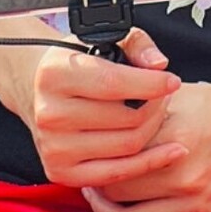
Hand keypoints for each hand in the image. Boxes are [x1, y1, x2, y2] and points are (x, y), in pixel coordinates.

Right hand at [16, 27, 186, 190]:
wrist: (37, 90)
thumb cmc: (77, 61)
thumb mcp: (103, 38)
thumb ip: (138, 44)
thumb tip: (160, 64)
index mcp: (56, 74)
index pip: (113, 83)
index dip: (151, 84)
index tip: (173, 82)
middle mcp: (50, 113)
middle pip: (125, 119)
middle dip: (156, 106)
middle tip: (164, 96)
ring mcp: (53, 147)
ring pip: (126, 146)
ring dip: (153, 129)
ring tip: (156, 112)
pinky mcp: (60, 172)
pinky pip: (116, 173)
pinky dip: (148, 163)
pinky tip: (170, 151)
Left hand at [81, 72, 210, 211]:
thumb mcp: (177, 96)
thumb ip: (141, 113)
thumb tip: (101, 121)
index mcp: (176, 140)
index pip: (117, 163)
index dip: (96, 163)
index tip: (89, 159)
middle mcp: (187, 176)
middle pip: (120, 195)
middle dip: (98, 190)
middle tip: (88, 182)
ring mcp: (201, 203)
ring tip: (104, 203)